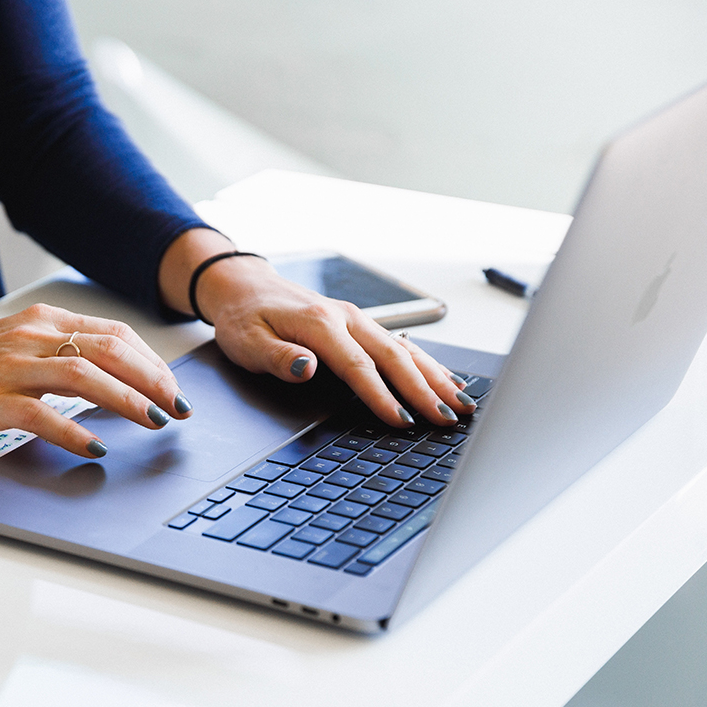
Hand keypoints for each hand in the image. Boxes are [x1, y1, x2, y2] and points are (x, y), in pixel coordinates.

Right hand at [0, 304, 191, 457]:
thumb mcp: (12, 347)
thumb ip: (55, 356)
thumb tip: (110, 380)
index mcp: (40, 321)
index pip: (113, 333)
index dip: (152, 360)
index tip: (174, 387)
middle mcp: (30, 337)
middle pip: (110, 349)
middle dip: (154, 379)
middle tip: (179, 407)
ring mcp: (10, 367)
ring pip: (86, 375)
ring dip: (128, 400)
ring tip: (154, 422)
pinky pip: (43, 415)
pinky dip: (75, 431)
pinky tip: (96, 448)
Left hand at [159, 229, 473, 427]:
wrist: (244, 286)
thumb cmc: (244, 318)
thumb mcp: (247, 342)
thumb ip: (279, 357)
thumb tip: (307, 368)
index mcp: (320, 323)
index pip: (358, 366)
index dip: (382, 396)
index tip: (402, 421)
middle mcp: (346, 318)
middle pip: (394, 357)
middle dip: (424, 390)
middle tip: (448, 419)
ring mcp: (357, 319)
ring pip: (405, 349)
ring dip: (435, 377)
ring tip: (461, 404)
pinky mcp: (360, 324)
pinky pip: (401, 344)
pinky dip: (427, 363)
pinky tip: (445, 380)